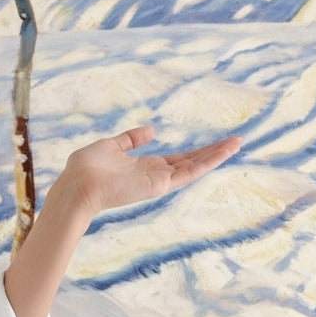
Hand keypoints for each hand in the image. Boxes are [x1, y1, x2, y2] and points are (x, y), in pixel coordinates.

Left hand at [55, 126, 240, 221]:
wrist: (77, 186)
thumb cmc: (86, 168)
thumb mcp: (111, 146)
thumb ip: (130, 139)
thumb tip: (150, 130)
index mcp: (145, 167)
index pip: (178, 159)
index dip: (196, 151)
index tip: (215, 143)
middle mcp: (156, 175)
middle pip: (192, 162)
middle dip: (213, 152)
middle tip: (235, 141)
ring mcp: (160, 181)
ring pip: (196, 166)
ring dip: (217, 154)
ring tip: (238, 142)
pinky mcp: (161, 184)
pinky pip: (190, 172)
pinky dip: (208, 162)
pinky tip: (224, 152)